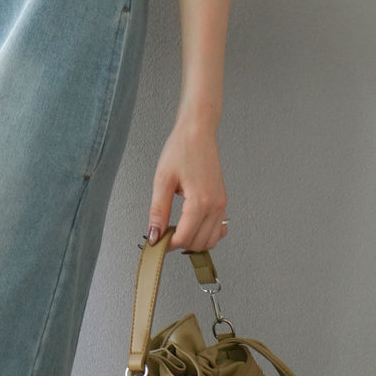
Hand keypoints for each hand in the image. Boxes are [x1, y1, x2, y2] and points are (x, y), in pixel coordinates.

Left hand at [147, 117, 227, 251]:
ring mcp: (221, 203)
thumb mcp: (162, 180)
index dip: (168, 244)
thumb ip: (158, 211)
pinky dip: (207, 234)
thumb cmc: (181, 149)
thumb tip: (153, 234)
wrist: (198, 131)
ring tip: (175, 232)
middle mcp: (215, 205)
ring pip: (212, 239)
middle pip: (199, 242)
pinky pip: (220, 228)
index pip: (185, 237)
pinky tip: (192, 226)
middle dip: (180, 244)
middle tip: (162, 236)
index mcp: (200, 202)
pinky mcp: (222, 200)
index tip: (156, 242)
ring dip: (194, 242)